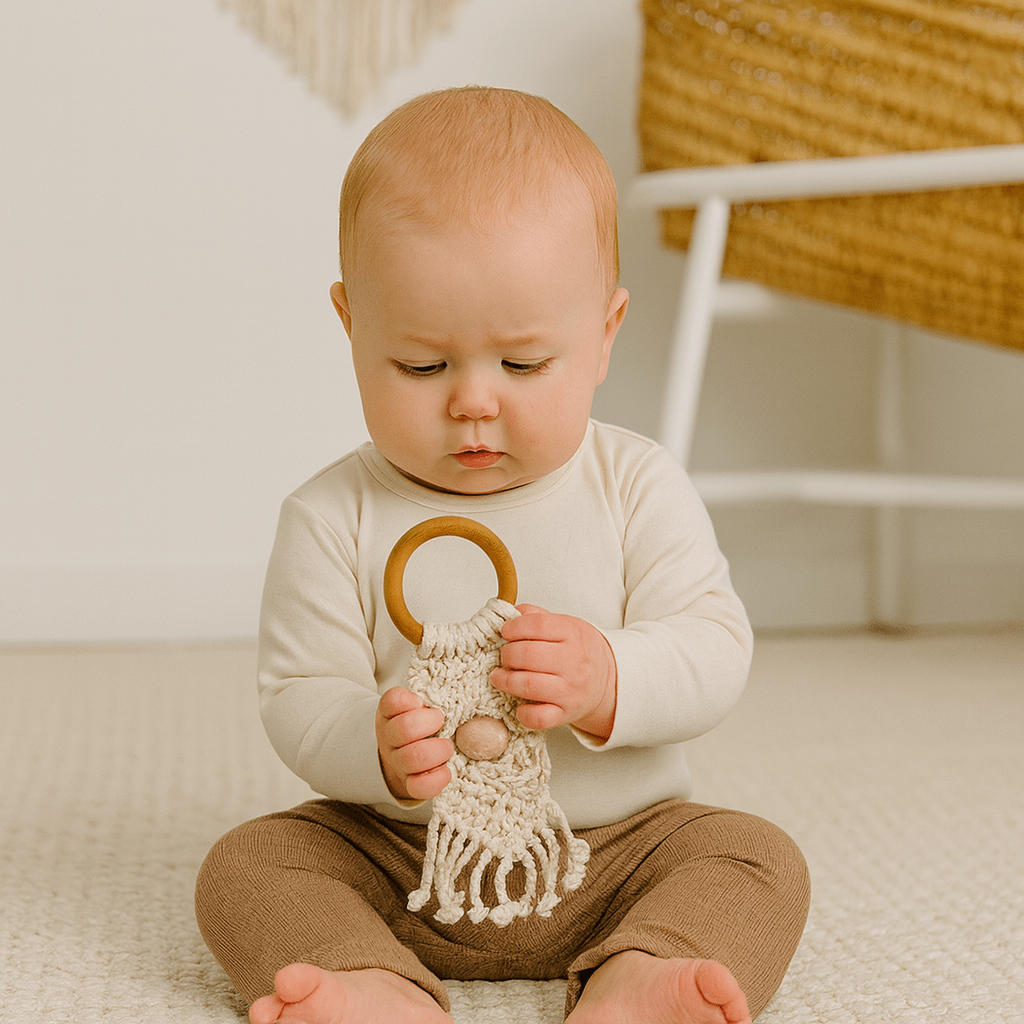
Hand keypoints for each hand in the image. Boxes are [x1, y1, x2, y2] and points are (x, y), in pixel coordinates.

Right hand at [376, 686, 452, 801]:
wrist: (406, 761)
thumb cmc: (421, 726)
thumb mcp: (419, 706)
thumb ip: (432, 697)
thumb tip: (458, 694)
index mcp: (391, 713)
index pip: (392, 701)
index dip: (409, 701)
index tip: (422, 702)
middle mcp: (390, 737)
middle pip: (404, 729)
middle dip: (429, 724)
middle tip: (441, 722)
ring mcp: (398, 762)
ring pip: (411, 758)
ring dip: (436, 751)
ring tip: (447, 747)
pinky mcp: (409, 785)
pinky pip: (419, 786)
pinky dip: (437, 778)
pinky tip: (445, 770)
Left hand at [491, 604, 616, 740]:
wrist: (610, 682)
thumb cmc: (581, 651)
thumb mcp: (567, 626)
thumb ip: (538, 617)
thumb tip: (511, 612)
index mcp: (573, 633)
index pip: (538, 625)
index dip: (514, 627)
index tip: (505, 632)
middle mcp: (573, 661)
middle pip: (528, 655)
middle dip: (506, 654)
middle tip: (504, 656)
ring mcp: (570, 690)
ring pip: (528, 685)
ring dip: (505, 680)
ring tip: (499, 677)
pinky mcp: (565, 714)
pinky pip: (538, 718)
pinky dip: (523, 713)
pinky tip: (519, 704)